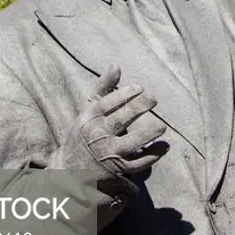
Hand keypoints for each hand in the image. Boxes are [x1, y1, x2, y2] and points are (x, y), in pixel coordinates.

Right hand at [60, 63, 169, 187]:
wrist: (70, 169)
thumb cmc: (85, 133)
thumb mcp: (89, 109)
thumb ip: (103, 87)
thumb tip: (116, 64)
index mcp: (90, 118)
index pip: (108, 103)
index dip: (125, 94)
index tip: (139, 88)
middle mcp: (97, 135)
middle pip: (121, 120)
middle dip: (139, 107)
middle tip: (153, 98)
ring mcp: (108, 154)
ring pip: (132, 143)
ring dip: (149, 134)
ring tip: (161, 126)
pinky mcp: (118, 169)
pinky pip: (138, 163)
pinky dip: (153, 155)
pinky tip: (164, 147)